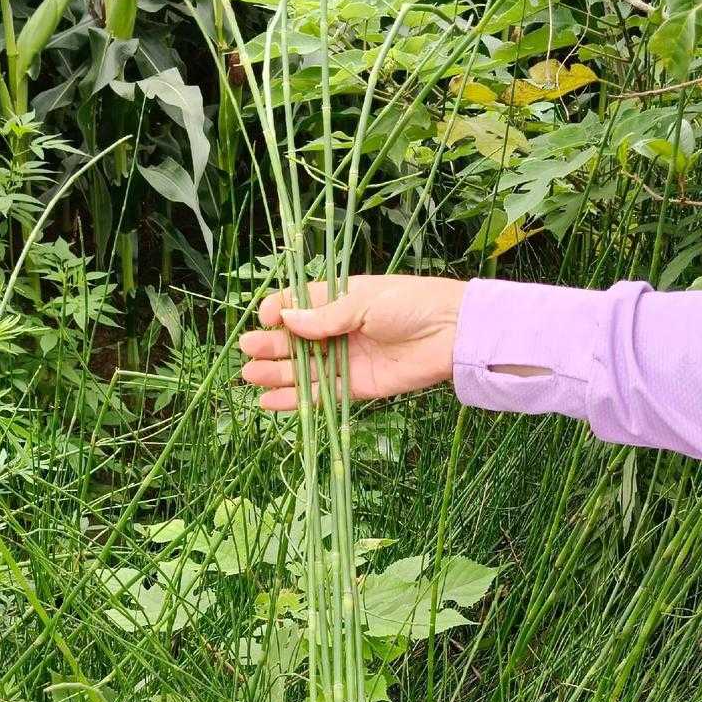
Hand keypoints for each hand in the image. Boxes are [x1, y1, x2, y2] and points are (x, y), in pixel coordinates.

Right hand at [239, 274, 464, 410]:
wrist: (452, 333)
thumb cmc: (410, 303)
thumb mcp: (363, 301)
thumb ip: (325, 316)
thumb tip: (285, 319)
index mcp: (339, 300)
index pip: (298, 305)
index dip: (279, 312)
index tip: (266, 319)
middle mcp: (339, 330)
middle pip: (296, 340)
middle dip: (271, 346)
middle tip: (249, 352)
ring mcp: (347, 359)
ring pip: (304, 370)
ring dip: (277, 374)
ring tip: (249, 377)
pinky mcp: (358, 386)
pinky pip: (322, 394)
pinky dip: (297, 400)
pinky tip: (270, 401)